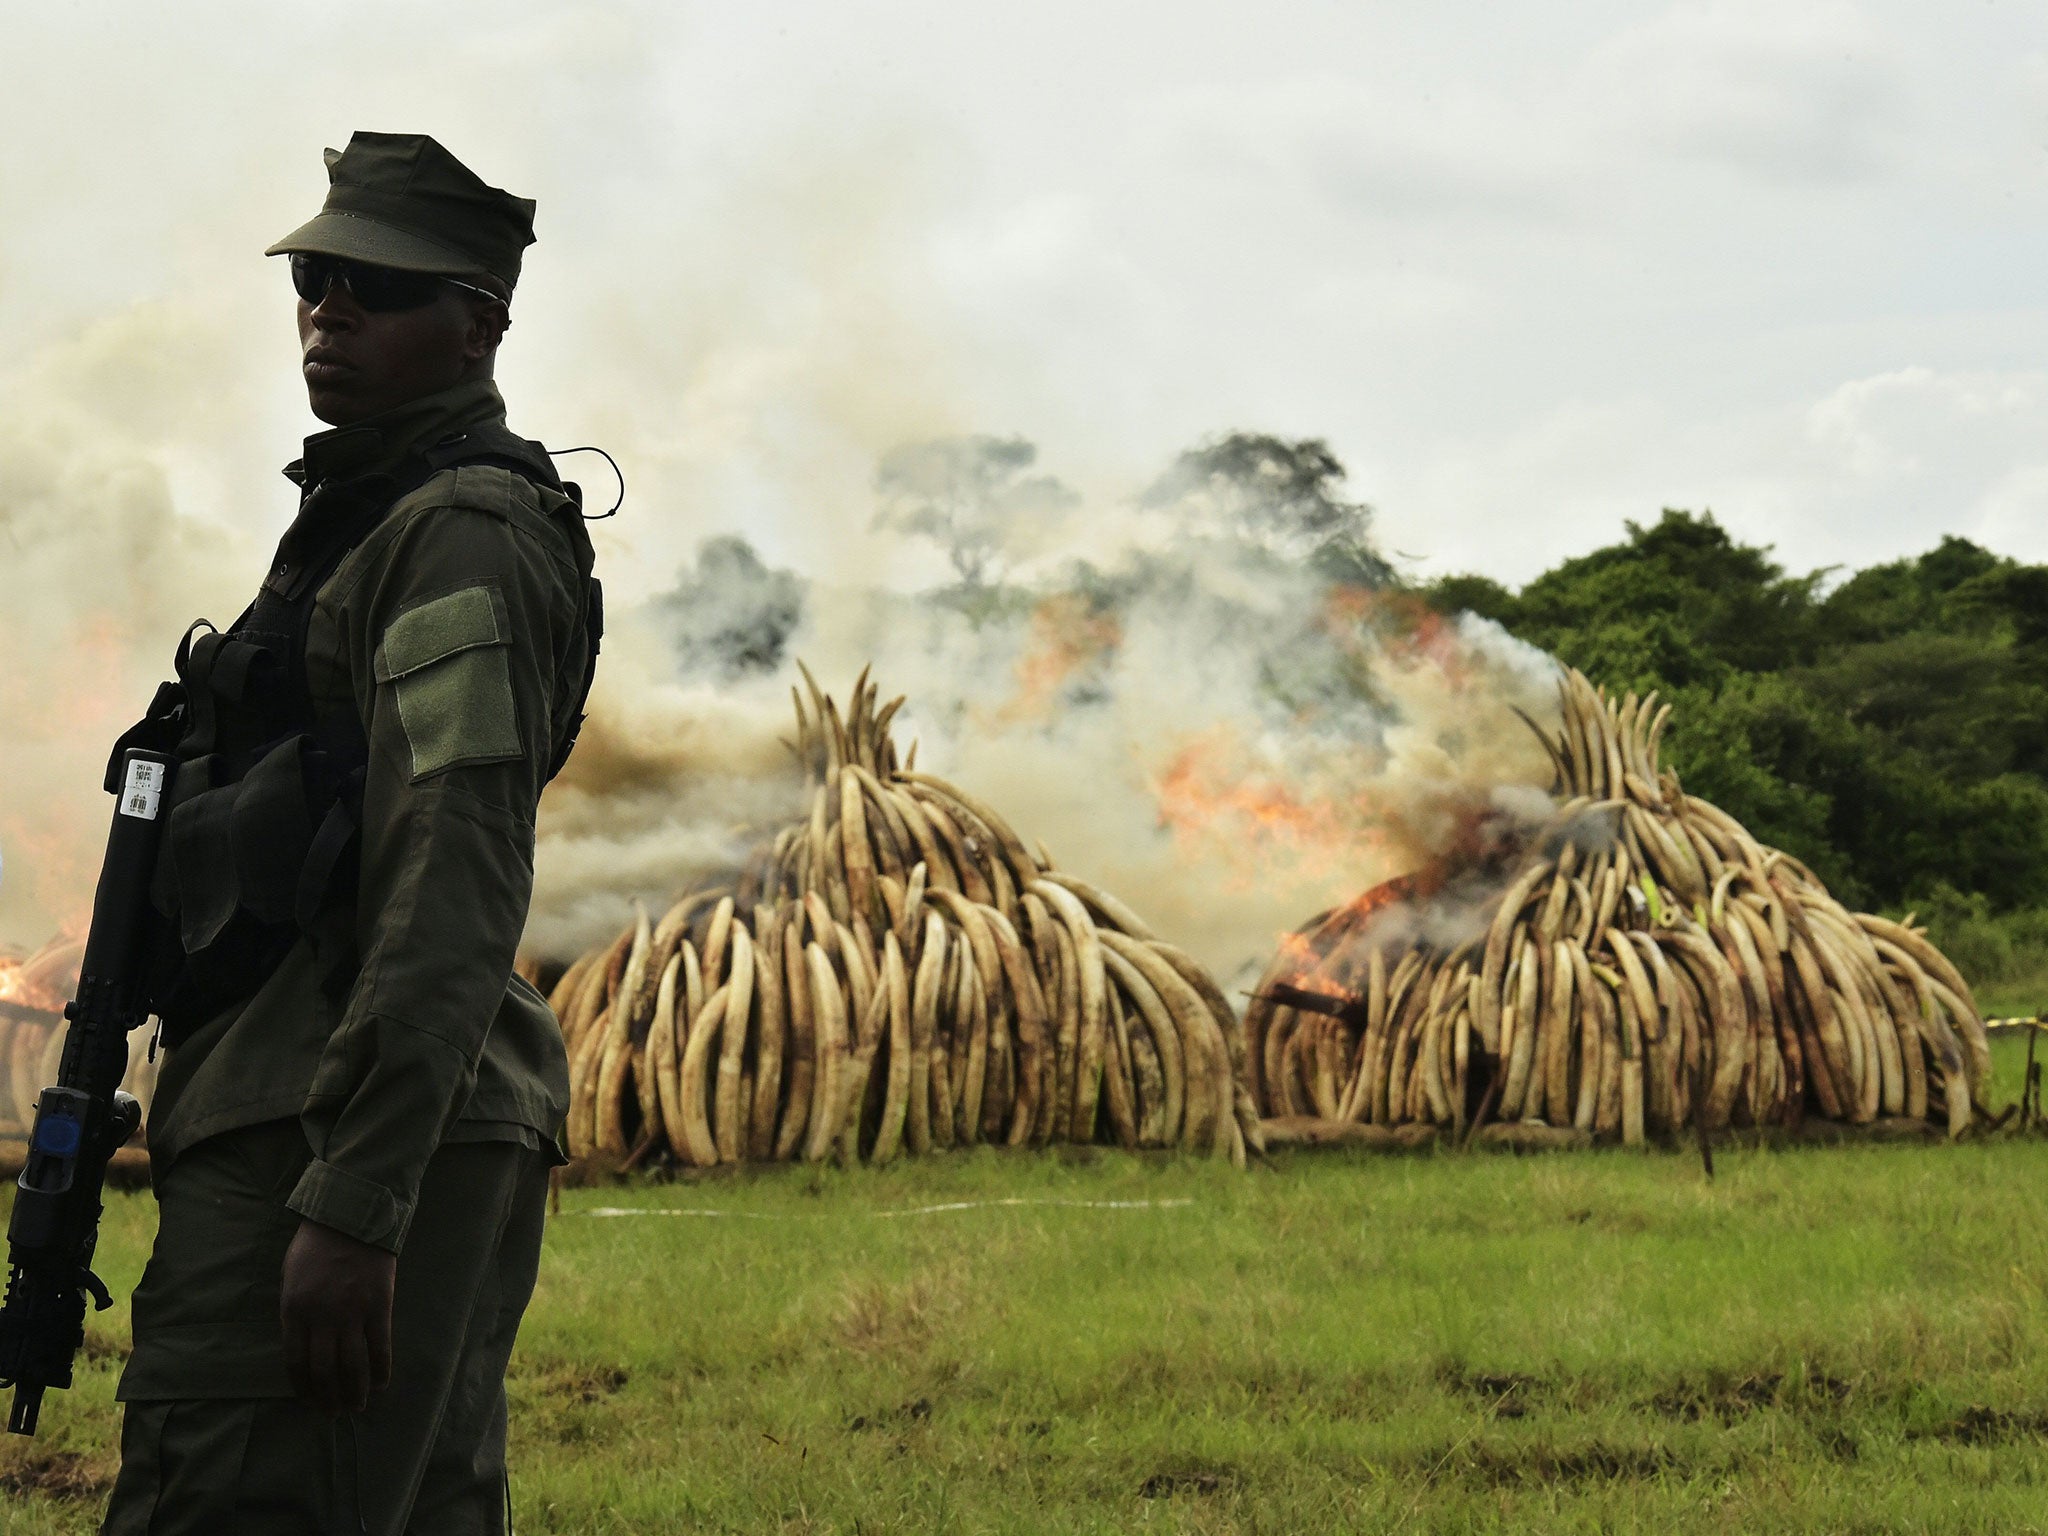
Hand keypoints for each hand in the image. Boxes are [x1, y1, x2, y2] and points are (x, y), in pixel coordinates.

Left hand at [280, 1218, 396, 1414]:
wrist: (351, 1217)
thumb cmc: (315, 1245)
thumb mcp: (289, 1276)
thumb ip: (294, 1310)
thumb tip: (301, 1343)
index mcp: (294, 1310)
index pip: (296, 1362)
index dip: (303, 1389)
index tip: (309, 1403)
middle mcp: (322, 1318)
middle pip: (324, 1370)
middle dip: (328, 1398)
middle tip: (333, 1414)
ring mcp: (352, 1313)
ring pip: (353, 1365)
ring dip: (355, 1392)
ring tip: (357, 1407)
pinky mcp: (379, 1306)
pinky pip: (380, 1347)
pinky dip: (381, 1370)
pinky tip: (381, 1384)